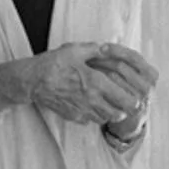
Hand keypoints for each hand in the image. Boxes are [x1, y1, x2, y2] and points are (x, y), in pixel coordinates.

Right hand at [25, 42, 154, 126]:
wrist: (32, 81)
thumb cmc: (54, 63)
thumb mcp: (76, 50)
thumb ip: (97, 50)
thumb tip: (111, 48)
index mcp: (96, 82)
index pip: (124, 99)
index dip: (134, 101)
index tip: (136, 98)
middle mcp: (91, 100)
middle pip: (118, 114)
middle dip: (125, 110)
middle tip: (127, 104)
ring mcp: (82, 110)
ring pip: (105, 119)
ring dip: (111, 114)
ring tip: (111, 105)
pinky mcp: (73, 116)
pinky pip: (90, 121)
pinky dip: (94, 116)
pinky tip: (92, 106)